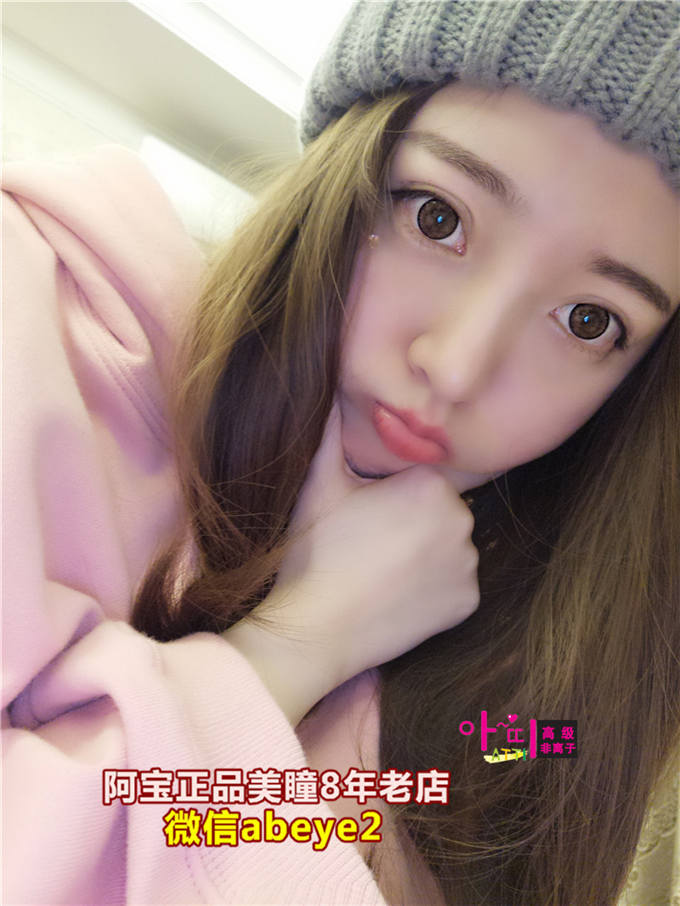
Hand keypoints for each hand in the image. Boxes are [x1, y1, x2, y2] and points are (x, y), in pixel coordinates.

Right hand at [224, 399, 478, 723]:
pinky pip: (455, 584)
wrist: (312, 632)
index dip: (389, 496)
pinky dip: (434, 589)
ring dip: (425, 553)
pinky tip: (397, 595)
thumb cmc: (312, 552)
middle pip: (438, 510)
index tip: (363, 517)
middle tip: (368, 545)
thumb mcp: (318, 483)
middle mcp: (462, 521)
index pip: (420, 477)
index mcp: (430, 485)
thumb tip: (324, 375)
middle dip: (411, 521)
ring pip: (448, 546)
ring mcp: (469, 566)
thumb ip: (328, 427)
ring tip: (380, 571)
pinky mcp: (467, 604)